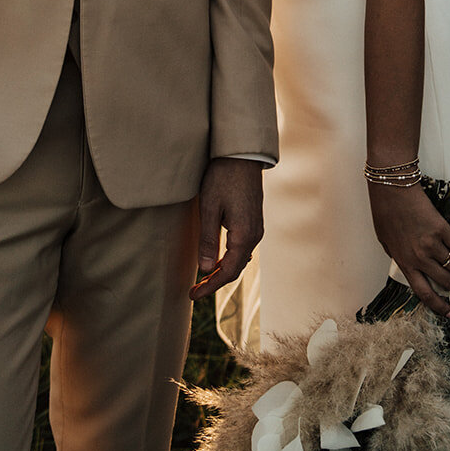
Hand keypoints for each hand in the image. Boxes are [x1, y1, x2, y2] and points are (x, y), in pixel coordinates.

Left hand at [189, 157, 262, 300]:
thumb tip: (205, 269)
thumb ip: (208, 239)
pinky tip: (217, 259)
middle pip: (235, 268)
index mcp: (244, 235)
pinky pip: (242, 248)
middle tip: (194, 290)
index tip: (193, 295)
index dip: (210, 286)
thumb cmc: (223, 178)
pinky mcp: (253, 220)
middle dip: (215, 281)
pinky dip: (229, 258)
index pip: (228, 272)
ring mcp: (256, 228)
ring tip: (203, 278)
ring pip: (239, 258)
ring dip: (222, 270)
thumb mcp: (210, 207)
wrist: (242, 155)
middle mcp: (255, 235)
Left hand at [368, 183, 449, 318]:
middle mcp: (419, 257)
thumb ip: (397, 256)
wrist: (392, 187)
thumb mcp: (385, 240)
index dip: (439, 307)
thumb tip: (408, 266)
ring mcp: (431, 243)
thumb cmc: (385, 211)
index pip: (424, 293)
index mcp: (404, 261)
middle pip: (445, 282)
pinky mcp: (441, 228)